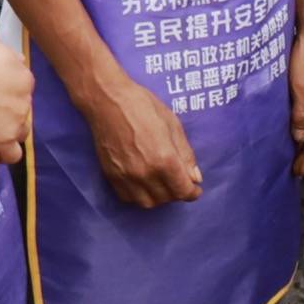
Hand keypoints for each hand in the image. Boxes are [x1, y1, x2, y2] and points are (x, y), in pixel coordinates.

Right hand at [0, 38, 33, 161]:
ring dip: (13, 133)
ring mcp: (17, 122)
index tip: (1, 97)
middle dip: (13, 113)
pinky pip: (13, 153)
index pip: (24, 89)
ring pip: (21, 132)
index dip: (13, 94)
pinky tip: (0, 153)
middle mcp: (25, 101)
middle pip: (23, 110)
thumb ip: (12, 58)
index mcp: (24, 78)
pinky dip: (8, 154)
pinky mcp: (5, 140)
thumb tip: (21, 59)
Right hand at [76, 72, 202, 206]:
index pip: (183, 191)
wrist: (108, 101)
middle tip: (178, 181)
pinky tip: (143, 182)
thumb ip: (186, 155)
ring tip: (161, 183)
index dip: (192, 193)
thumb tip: (195, 178)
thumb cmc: (144, 107)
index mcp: (164, 159)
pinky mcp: (111, 175)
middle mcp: (145, 173)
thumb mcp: (173, 126)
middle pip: (167, 198)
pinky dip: (139, 195)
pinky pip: (128, 197)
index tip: (194, 189)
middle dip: (177, 193)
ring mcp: (126, 176)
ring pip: (147, 203)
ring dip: (158, 197)